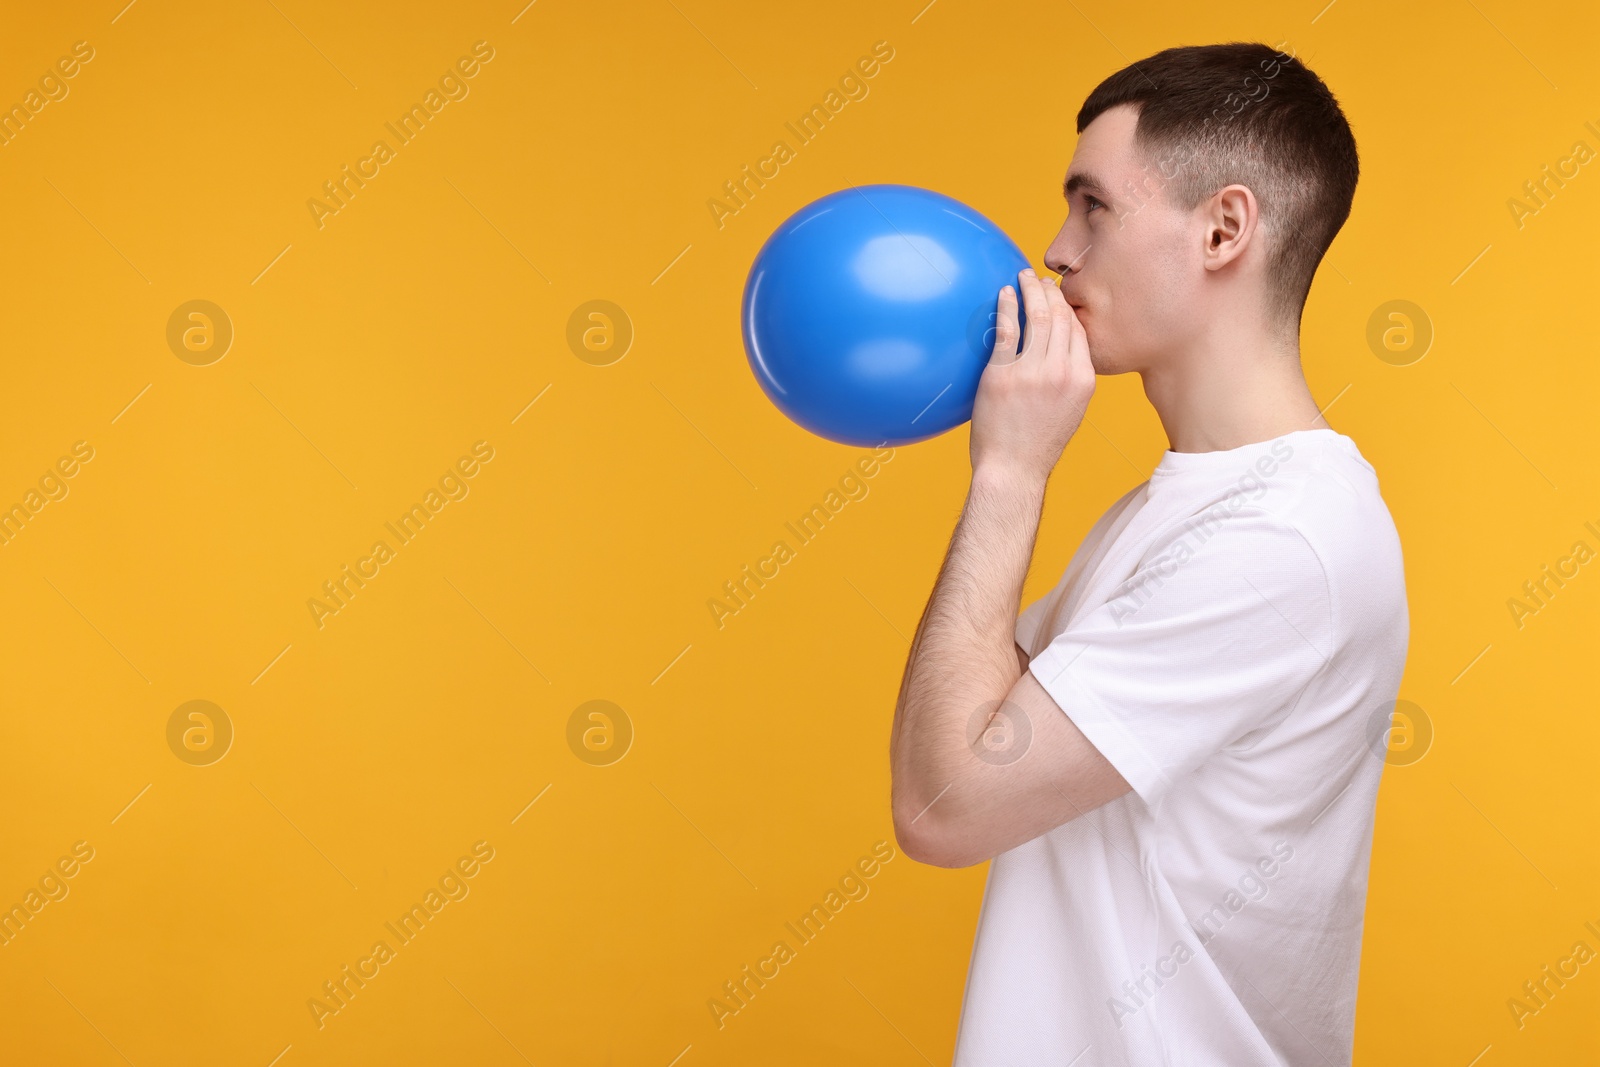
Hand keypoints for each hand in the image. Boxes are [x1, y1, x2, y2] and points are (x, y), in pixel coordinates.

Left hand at [969, 268, 1094, 482]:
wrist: (1013, 470)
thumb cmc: (1038, 444)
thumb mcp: (1070, 410)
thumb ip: (1071, 379)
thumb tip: (1063, 351)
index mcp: (1083, 380)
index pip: (1080, 330)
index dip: (1069, 307)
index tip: (1057, 295)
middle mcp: (1062, 373)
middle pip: (1061, 317)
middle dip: (1050, 291)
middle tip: (1039, 279)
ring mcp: (1033, 373)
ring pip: (1038, 316)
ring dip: (1030, 290)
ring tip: (1022, 277)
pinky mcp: (1003, 375)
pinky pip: (1007, 330)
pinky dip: (1007, 306)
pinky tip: (1003, 294)